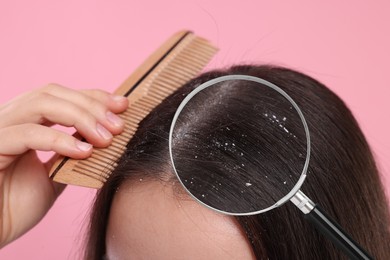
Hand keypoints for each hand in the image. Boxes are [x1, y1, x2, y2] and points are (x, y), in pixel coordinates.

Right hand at [0, 84, 127, 246]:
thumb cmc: (15, 206)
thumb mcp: (55, 174)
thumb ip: (73, 153)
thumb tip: (104, 137)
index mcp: (25, 122)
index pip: (61, 96)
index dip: (93, 96)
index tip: (123, 105)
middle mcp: (10, 119)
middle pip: (53, 93)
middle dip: (92, 106)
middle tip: (119, 126)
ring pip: (41, 104)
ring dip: (81, 117)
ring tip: (105, 139)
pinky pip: (27, 134)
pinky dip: (60, 139)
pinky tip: (84, 152)